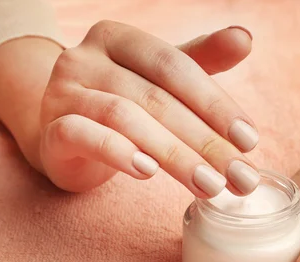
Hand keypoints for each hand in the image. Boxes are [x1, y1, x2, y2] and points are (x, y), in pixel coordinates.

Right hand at [39, 21, 259, 194]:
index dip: (215, 104)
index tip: (249, 141)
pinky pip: (82, 135)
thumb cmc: (120, 100)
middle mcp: (85, 57)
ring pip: (125, 118)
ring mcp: (62, 93)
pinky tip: (148, 173)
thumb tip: (245, 38)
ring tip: (210, 185)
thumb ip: (200, 61)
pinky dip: (118, 152)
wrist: (62, 131)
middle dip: (205, 141)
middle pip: (156, 98)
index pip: (174, 67)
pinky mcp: (50, 131)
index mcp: (117, 37)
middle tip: (239, 177)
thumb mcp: (159, 79)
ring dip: (174, 156)